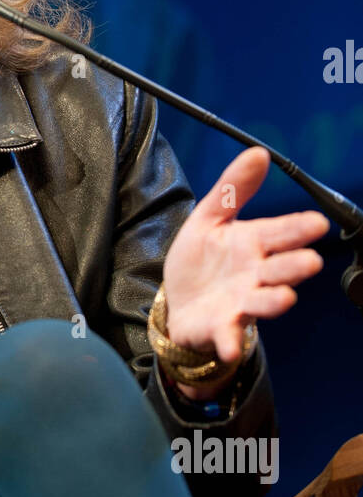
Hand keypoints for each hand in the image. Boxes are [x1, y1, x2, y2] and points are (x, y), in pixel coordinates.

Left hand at [162, 147, 329, 364]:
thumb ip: (233, 189)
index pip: (280, 233)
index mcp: (252, 244)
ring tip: (286, 297)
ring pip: (263, 302)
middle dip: (295, 266)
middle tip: (311, 261)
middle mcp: (254, 275)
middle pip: (279, 269)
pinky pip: (228, 335)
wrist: (178, 302)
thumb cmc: (201, 260)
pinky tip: (231, 344)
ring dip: (274, 301)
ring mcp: (240, 303)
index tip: (318, 223)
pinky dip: (231, 341)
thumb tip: (259, 152)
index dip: (298, 228)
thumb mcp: (209, 219)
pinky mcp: (220, 328)